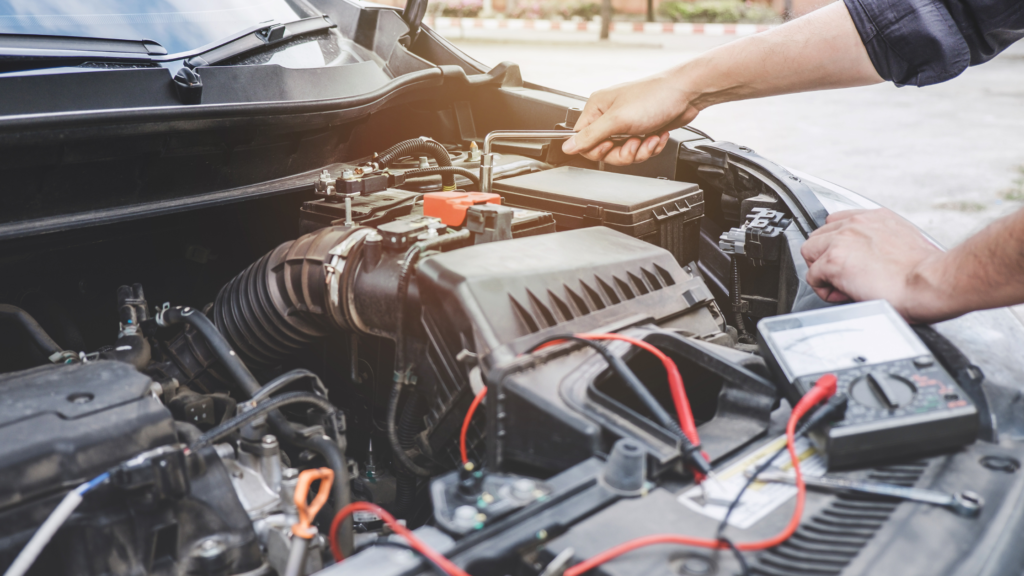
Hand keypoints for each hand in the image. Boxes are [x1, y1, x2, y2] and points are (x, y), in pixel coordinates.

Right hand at [560, 70, 697, 165]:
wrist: (686, 94)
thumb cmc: (654, 97)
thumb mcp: (617, 120)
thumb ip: (590, 136)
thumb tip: (567, 146)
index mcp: (597, 108)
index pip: (583, 140)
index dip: (597, 149)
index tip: (611, 145)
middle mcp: (609, 115)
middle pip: (604, 151)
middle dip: (623, 152)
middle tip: (634, 143)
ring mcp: (626, 124)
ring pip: (623, 153)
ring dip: (640, 150)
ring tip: (649, 138)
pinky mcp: (641, 130)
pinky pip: (638, 150)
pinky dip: (650, 147)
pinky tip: (657, 136)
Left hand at [800, 209, 953, 322]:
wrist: (932, 282)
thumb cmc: (926, 273)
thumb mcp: (903, 243)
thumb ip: (880, 242)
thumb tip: (869, 258)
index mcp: (875, 217)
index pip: (837, 222)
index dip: (837, 245)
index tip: (847, 262)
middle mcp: (857, 222)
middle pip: (818, 237)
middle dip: (826, 258)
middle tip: (847, 278)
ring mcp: (843, 239)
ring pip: (809, 253)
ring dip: (822, 272)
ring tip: (845, 286)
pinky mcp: (834, 259)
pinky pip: (812, 277)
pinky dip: (824, 290)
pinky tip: (846, 294)